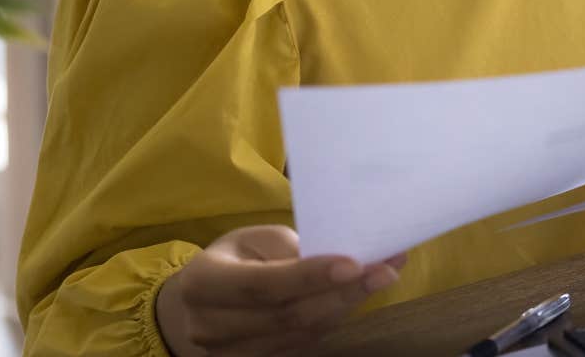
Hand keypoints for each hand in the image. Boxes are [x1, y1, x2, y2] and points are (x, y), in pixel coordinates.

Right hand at [155, 225, 404, 356]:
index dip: (310, 276)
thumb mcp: (250, 240)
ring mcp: (230, 355)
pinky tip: (357, 296)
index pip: (263, 285)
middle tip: (386, 269)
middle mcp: (211, 326)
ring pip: (301, 334)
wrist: (198, 306)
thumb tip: (341, 254)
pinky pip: (303, 344)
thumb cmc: (232, 260)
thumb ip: (287, 249)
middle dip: (343, 292)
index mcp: (204, 283)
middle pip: (288, 316)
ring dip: (346, 305)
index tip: (355, 263)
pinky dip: (334, 318)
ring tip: (382, 276)